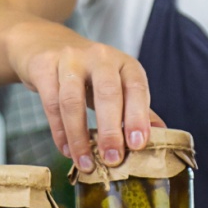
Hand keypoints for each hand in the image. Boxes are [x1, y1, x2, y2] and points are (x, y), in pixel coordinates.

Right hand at [7, 22, 161, 169]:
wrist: (46, 43)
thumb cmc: (89, 73)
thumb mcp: (117, 85)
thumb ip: (137, 108)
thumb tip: (163, 135)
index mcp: (124, 64)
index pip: (136, 88)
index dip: (138, 117)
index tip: (138, 145)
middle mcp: (100, 57)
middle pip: (107, 93)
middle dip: (111, 130)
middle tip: (113, 160)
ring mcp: (70, 58)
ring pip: (73, 101)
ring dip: (79, 137)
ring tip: (86, 163)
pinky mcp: (44, 66)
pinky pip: (51, 102)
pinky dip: (59, 131)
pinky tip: (66, 150)